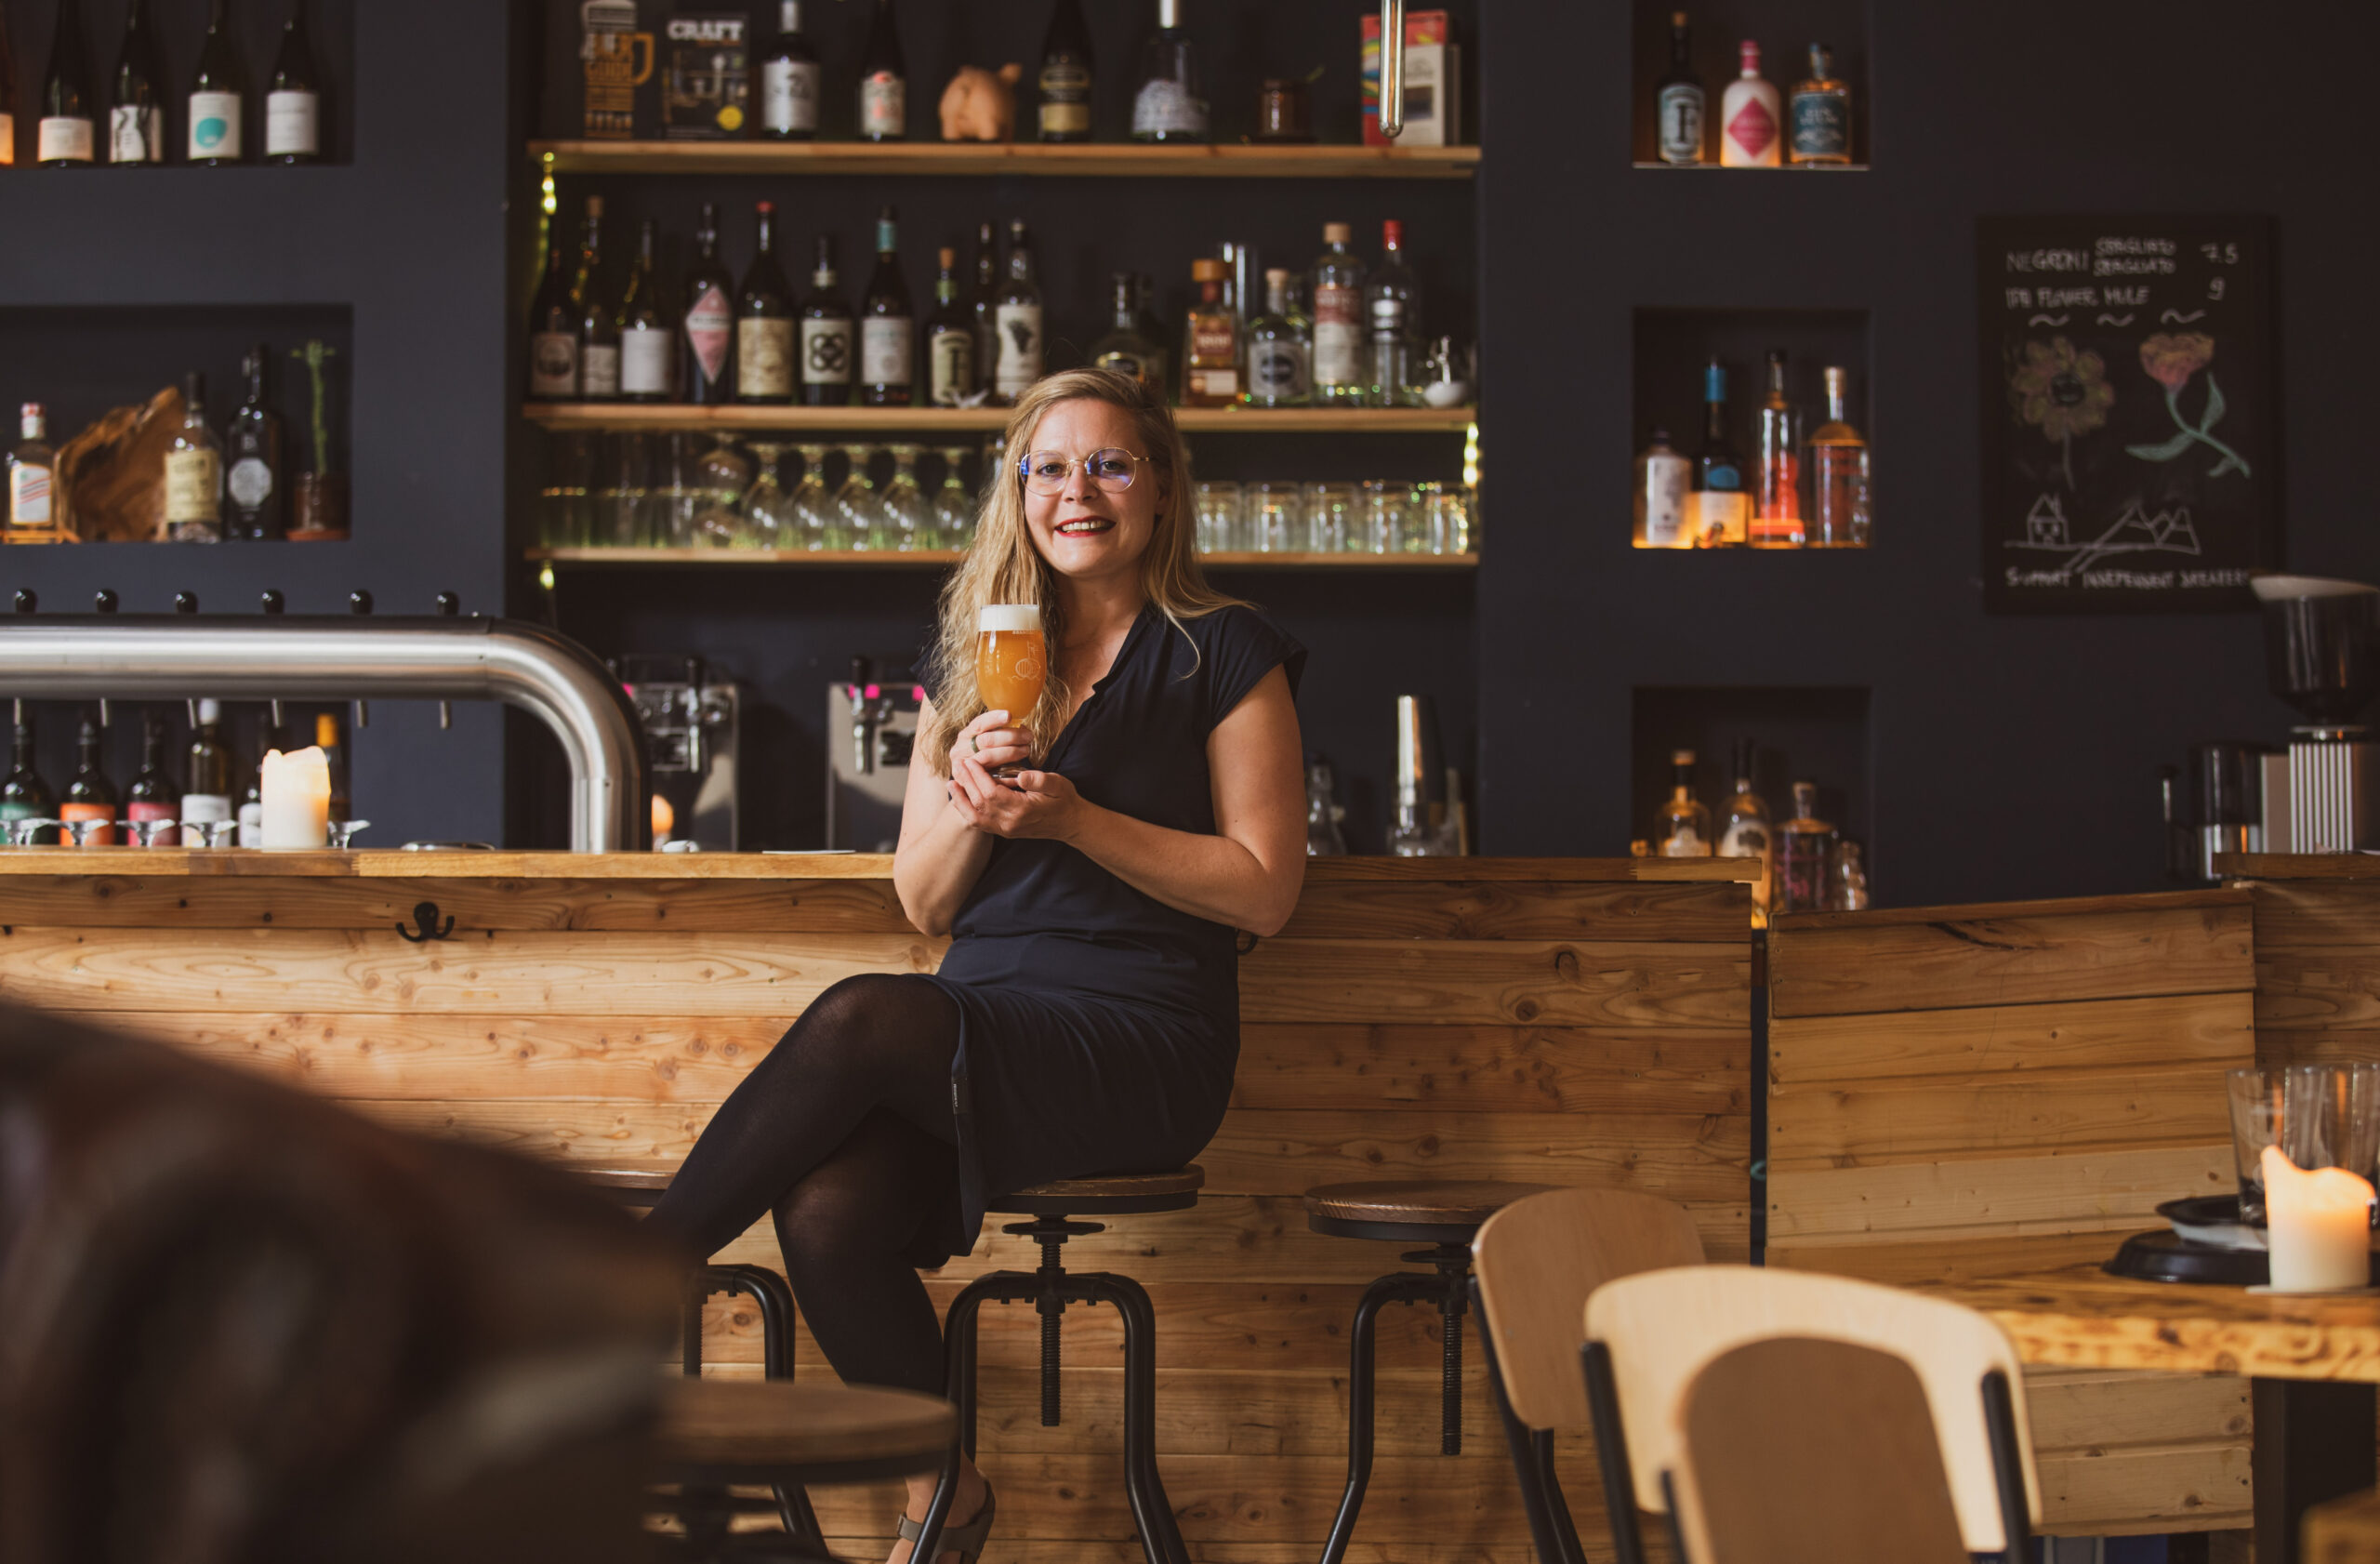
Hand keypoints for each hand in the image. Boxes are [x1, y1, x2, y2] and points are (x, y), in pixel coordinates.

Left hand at [947, 754, 1085, 841]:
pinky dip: (966, 810)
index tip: (971, 760)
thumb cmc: (1064, 800)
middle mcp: (1009, 823)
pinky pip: (979, 823)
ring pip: (975, 816)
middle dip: (966, 782)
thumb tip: (1021, 775)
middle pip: (979, 803)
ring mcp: (1005, 829)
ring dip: (961, 799)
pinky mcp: (1003, 831)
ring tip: (952, 782)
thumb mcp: (1058, 785)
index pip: (991, 792)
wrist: (1070, 823)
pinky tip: (960, 798)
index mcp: (1022, 810)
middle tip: (958, 764)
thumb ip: (1040, 780)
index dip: (978, 776)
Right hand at [954, 708, 1031, 776]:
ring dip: (1010, 752)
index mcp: (966, 735)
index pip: (979, 724)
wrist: (965, 777)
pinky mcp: (972, 782)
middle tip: (1028, 736)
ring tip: (1026, 750)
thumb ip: (996, 731)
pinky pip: (991, 777)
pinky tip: (1019, 772)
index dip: (993, 719)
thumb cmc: (981, 753)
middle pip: (986, 740)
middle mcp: (962, 750)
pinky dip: (1007, 775)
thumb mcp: (983, 739)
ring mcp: (966, 766)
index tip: (1009, 715)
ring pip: (988, 757)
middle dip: (1010, 736)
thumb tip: (1017, 722)